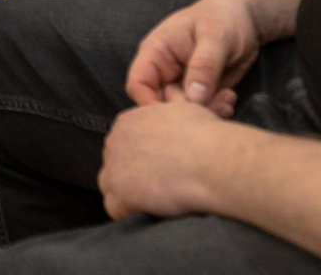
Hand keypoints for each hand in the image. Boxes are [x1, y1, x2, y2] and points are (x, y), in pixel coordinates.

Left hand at [99, 101, 234, 219]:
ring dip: (127, 194)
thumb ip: (168, 112)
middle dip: (131, 173)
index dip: (140, 156)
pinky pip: (115, 209)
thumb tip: (173, 107)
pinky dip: (130, 213)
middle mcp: (115, 141)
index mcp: (128, 121)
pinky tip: (150, 213)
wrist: (210, 160)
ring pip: (110, 185)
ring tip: (154, 200)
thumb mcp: (182, 109)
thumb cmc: (205, 135)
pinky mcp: (120, 193)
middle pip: (115, 162)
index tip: (157, 165)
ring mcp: (114, 167)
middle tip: (157, 184)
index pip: (123, 142)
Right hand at [126, 0, 262, 109]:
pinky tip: (229, 98)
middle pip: (160, 103)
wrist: (245, 18)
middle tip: (215, 104)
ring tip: (227, 99)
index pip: (138, 84)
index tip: (176, 118)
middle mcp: (164, 71)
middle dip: (186, 111)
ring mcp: (182, 83)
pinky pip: (200, 110)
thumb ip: (204, 66)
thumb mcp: (215, 36)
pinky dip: (215, 110)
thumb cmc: (224, 17)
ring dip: (205, 111)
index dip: (148, 104)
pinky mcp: (200, 92)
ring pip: (182, 110)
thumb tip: (194, 97)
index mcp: (156, 51)